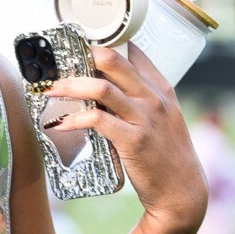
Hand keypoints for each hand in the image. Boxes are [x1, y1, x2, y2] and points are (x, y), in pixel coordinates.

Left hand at [49, 43, 207, 233]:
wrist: (182, 190)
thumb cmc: (166, 155)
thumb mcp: (163, 118)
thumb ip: (141, 98)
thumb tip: (109, 82)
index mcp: (161, 89)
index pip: (133, 53)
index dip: (106, 43)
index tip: (81, 42)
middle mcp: (153, 99)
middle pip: (114, 61)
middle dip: (83, 55)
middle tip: (61, 60)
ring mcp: (144, 118)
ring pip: (102, 89)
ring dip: (71, 86)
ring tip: (52, 90)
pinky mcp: (133, 140)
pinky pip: (98, 121)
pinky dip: (76, 119)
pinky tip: (62, 123)